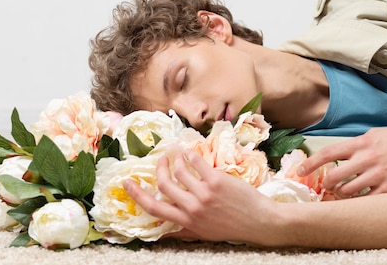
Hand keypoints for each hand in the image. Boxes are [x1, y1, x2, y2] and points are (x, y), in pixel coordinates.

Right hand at [124, 150, 277, 244]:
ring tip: (176, 153)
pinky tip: (189, 152)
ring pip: (179, 170)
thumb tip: (162, 232)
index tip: (127, 183)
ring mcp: (204, 193)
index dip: (137, 195)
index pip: (154, 208)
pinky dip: (190, 155)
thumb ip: (182, 231)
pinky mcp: (217, 180)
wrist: (259, 221)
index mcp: (186, 222)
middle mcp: (192, 208)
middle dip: (158, 168)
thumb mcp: (203, 234)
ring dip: (174, 158)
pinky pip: (197, 162)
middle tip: (161, 159)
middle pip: (163, 184)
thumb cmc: (231, 228)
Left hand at [297, 126, 386, 196]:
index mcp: (361, 143)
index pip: (329, 153)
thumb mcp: (374, 134)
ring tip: (344, 192)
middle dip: (327, 185)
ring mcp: (378, 174)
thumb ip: (356, 144)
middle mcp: (367, 158)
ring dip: (342, 194)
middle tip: (327, 187)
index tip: (299, 171)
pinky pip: (367, 199)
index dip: (311, 163)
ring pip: (348, 191)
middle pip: (335, 176)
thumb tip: (339, 154)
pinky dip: (360, 200)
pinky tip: (361, 198)